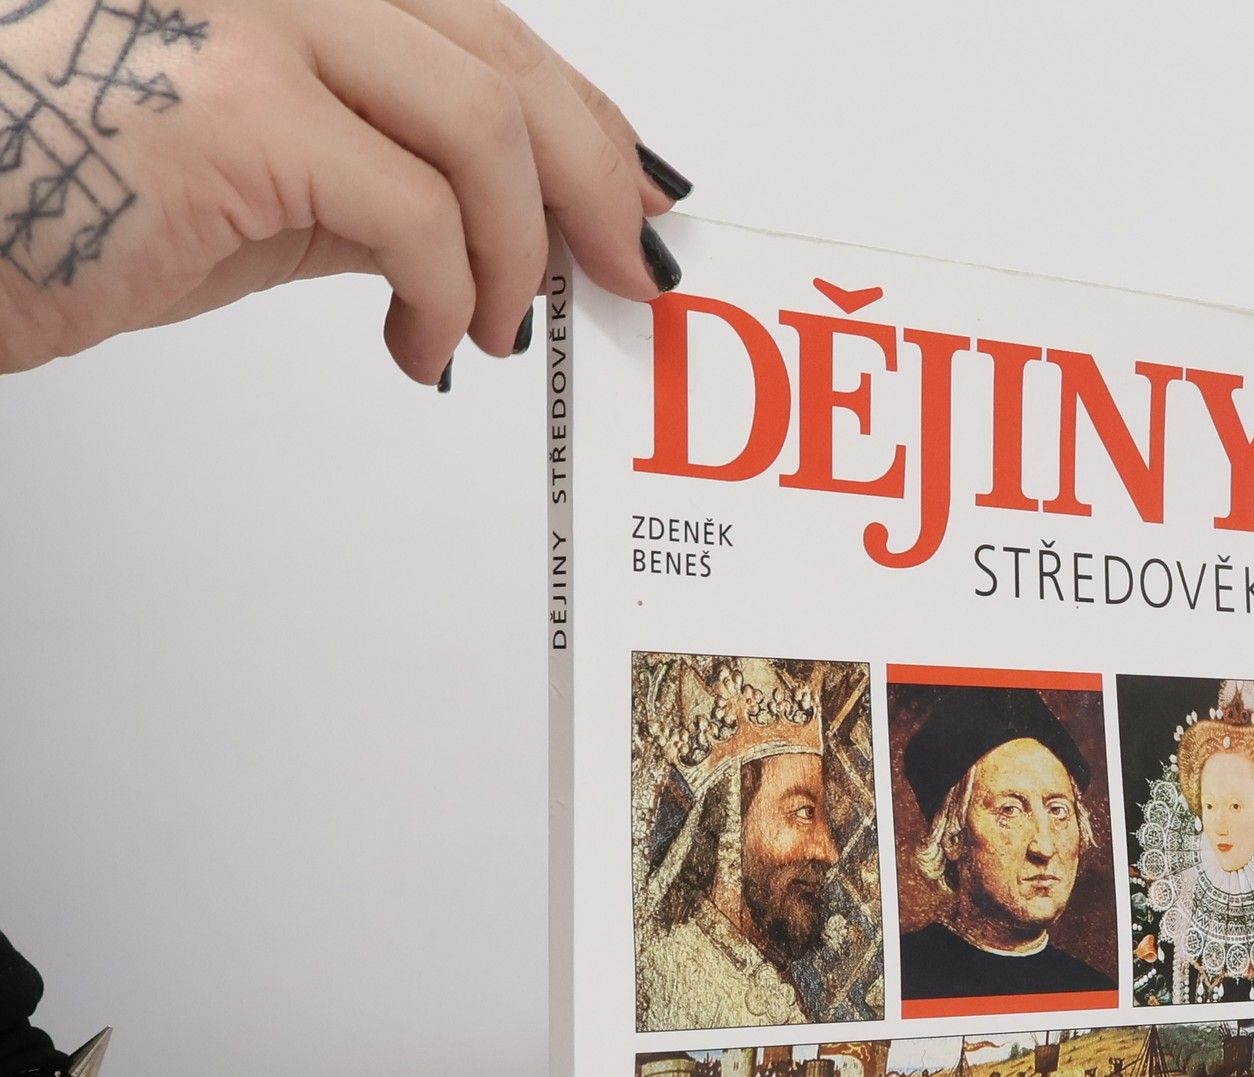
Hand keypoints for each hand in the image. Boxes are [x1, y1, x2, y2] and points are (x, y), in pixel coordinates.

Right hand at [0, 0, 685, 379]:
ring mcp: (259, 20)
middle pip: (505, 65)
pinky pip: (416, 216)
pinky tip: (424, 350)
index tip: (640, 196)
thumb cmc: (97, 195)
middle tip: (619, 273)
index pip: (488, 29)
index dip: (586, 119)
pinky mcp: (239, 109)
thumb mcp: (284, 178)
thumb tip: (512, 224)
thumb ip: (393, 173)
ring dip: (515, 255)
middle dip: (593, 182)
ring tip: (491, 328)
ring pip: (483, 131)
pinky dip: (447, 300)